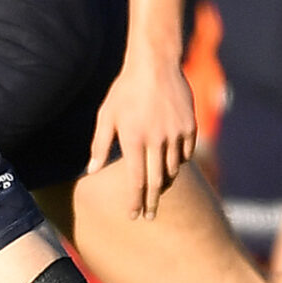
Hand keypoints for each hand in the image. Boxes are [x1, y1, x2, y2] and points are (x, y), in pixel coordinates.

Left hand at [87, 42, 198, 218]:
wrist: (155, 65)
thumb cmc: (125, 90)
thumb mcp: (106, 116)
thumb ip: (100, 146)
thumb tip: (91, 171)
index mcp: (134, 139)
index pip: (135, 180)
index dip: (134, 201)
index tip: (133, 216)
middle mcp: (157, 140)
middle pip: (156, 181)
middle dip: (151, 202)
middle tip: (149, 217)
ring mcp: (176, 134)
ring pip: (173, 169)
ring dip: (164, 182)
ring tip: (157, 190)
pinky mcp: (190, 126)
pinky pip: (186, 153)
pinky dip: (179, 162)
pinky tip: (171, 165)